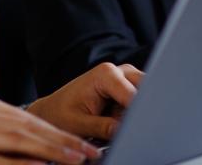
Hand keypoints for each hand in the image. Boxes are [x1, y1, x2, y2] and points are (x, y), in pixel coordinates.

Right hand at [0, 92, 98, 163]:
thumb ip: (3, 144)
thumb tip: (44, 157)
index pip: (29, 120)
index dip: (59, 134)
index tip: (84, 145)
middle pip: (28, 127)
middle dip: (62, 142)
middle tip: (89, 153)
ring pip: (16, 139)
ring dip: (49, 151)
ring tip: (75, 159)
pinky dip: (19, 164)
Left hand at [25, 63, 142, 141]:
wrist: (53, 111)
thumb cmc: (61, 115)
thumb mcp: (80, 125)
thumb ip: (104, 127)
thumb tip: (125, 130)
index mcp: (106, 74)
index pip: (135, 96)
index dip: (137, 116)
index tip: (133, 130)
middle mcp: (120, 71)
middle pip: (148, 93)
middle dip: (139, 113)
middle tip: (118, 126)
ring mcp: (126, 78)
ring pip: (147, 100)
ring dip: (135, 115)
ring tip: (111, 121)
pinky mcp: (129, 88)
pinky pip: (141, 105)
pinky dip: (132, 116)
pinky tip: (114, 120)